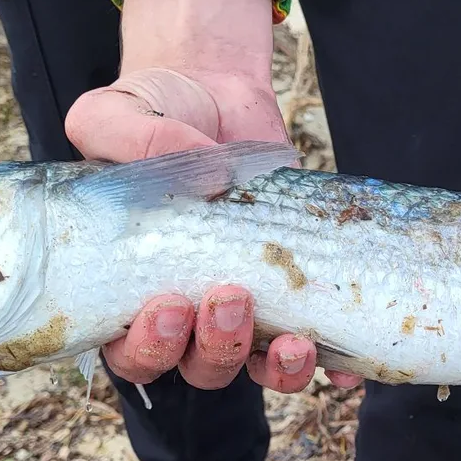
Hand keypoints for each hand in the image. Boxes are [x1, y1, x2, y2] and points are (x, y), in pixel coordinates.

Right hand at [66, 65, 326, 393]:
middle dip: (218, 348)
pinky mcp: (292, 287)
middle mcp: (188, 312)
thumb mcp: (112, 116)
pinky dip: (334, 362)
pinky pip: (317, 344)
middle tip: (230, 298)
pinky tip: (349, 362)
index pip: (130, 353)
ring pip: (258, 367)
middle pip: (200, 367)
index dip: (149, 348)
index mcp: (129, 290)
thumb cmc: (149, 113)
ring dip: (277, 369)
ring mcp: (245, 306)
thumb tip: (198, 173)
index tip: (170, 304)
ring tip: (294, 340)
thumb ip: (130, 142)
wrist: (212, 91)